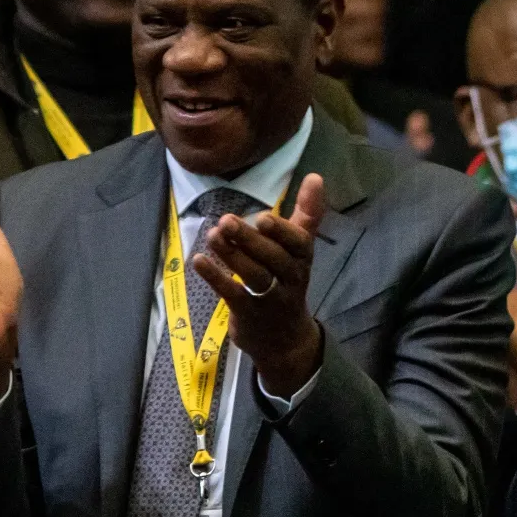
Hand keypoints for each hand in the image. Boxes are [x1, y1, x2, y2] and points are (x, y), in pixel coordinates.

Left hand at [192, 173, 325, 399]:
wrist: (285, 340)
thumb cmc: (288, 283)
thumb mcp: (300, 251)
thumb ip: (307, 214)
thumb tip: (316, 176)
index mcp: (302, 260)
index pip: (299, 245)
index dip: (282, 232)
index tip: (263, 217)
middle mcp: (291, 279)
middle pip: (274, 259)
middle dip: (250, 240)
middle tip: (227, 220)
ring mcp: (270, 299)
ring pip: (254, 276)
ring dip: (232, 255)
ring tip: (212, 235)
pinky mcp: (249, 314)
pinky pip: (233, 295)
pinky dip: (216, 278)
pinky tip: (200, 261)